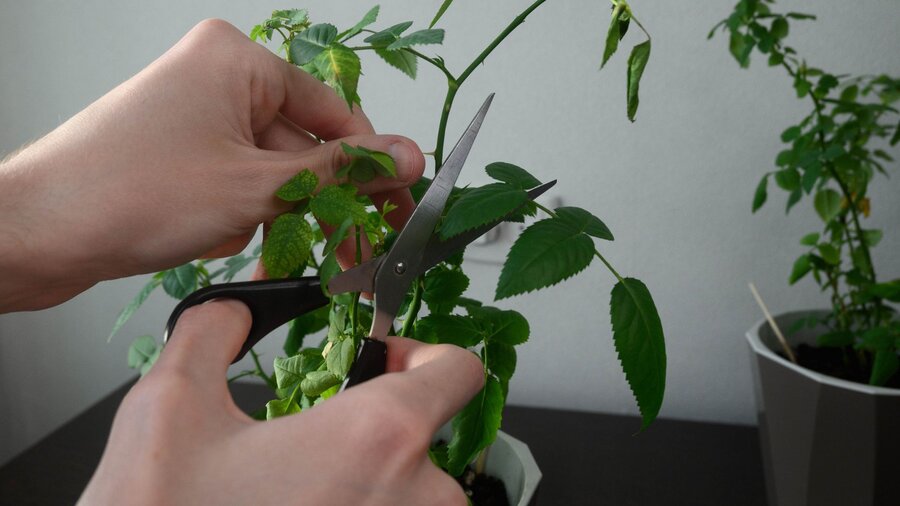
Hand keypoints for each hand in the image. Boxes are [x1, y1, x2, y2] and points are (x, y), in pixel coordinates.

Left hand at [0, 19, 424, 310]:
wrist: (36, 232)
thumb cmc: (137, 195)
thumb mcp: (258, 187)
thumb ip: (339, 174)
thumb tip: (408, 156)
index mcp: (238, 61)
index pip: (333, 112)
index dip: (371, 166)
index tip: (399, 209)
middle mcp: (218, 78)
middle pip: (302, 146)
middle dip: (321, 204)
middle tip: (355, 253)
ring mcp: (195, 115)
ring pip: (270, 172)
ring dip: (279, 219)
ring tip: (270, 254)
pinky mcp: (178, 151)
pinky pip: (238, 182)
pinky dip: (244, 218)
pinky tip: (224, 244)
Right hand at [79, 299, 483, 504]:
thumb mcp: (170, 406)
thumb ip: (213, 331)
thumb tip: (233, 308)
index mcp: (379, 437)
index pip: (459, 370)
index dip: (425, 353)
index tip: (387, 361)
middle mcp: (415, 497)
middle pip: (431, 438)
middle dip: (381, 429)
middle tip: (321, 438)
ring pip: (416, 495)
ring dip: (373, 482)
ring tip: (304, 487)